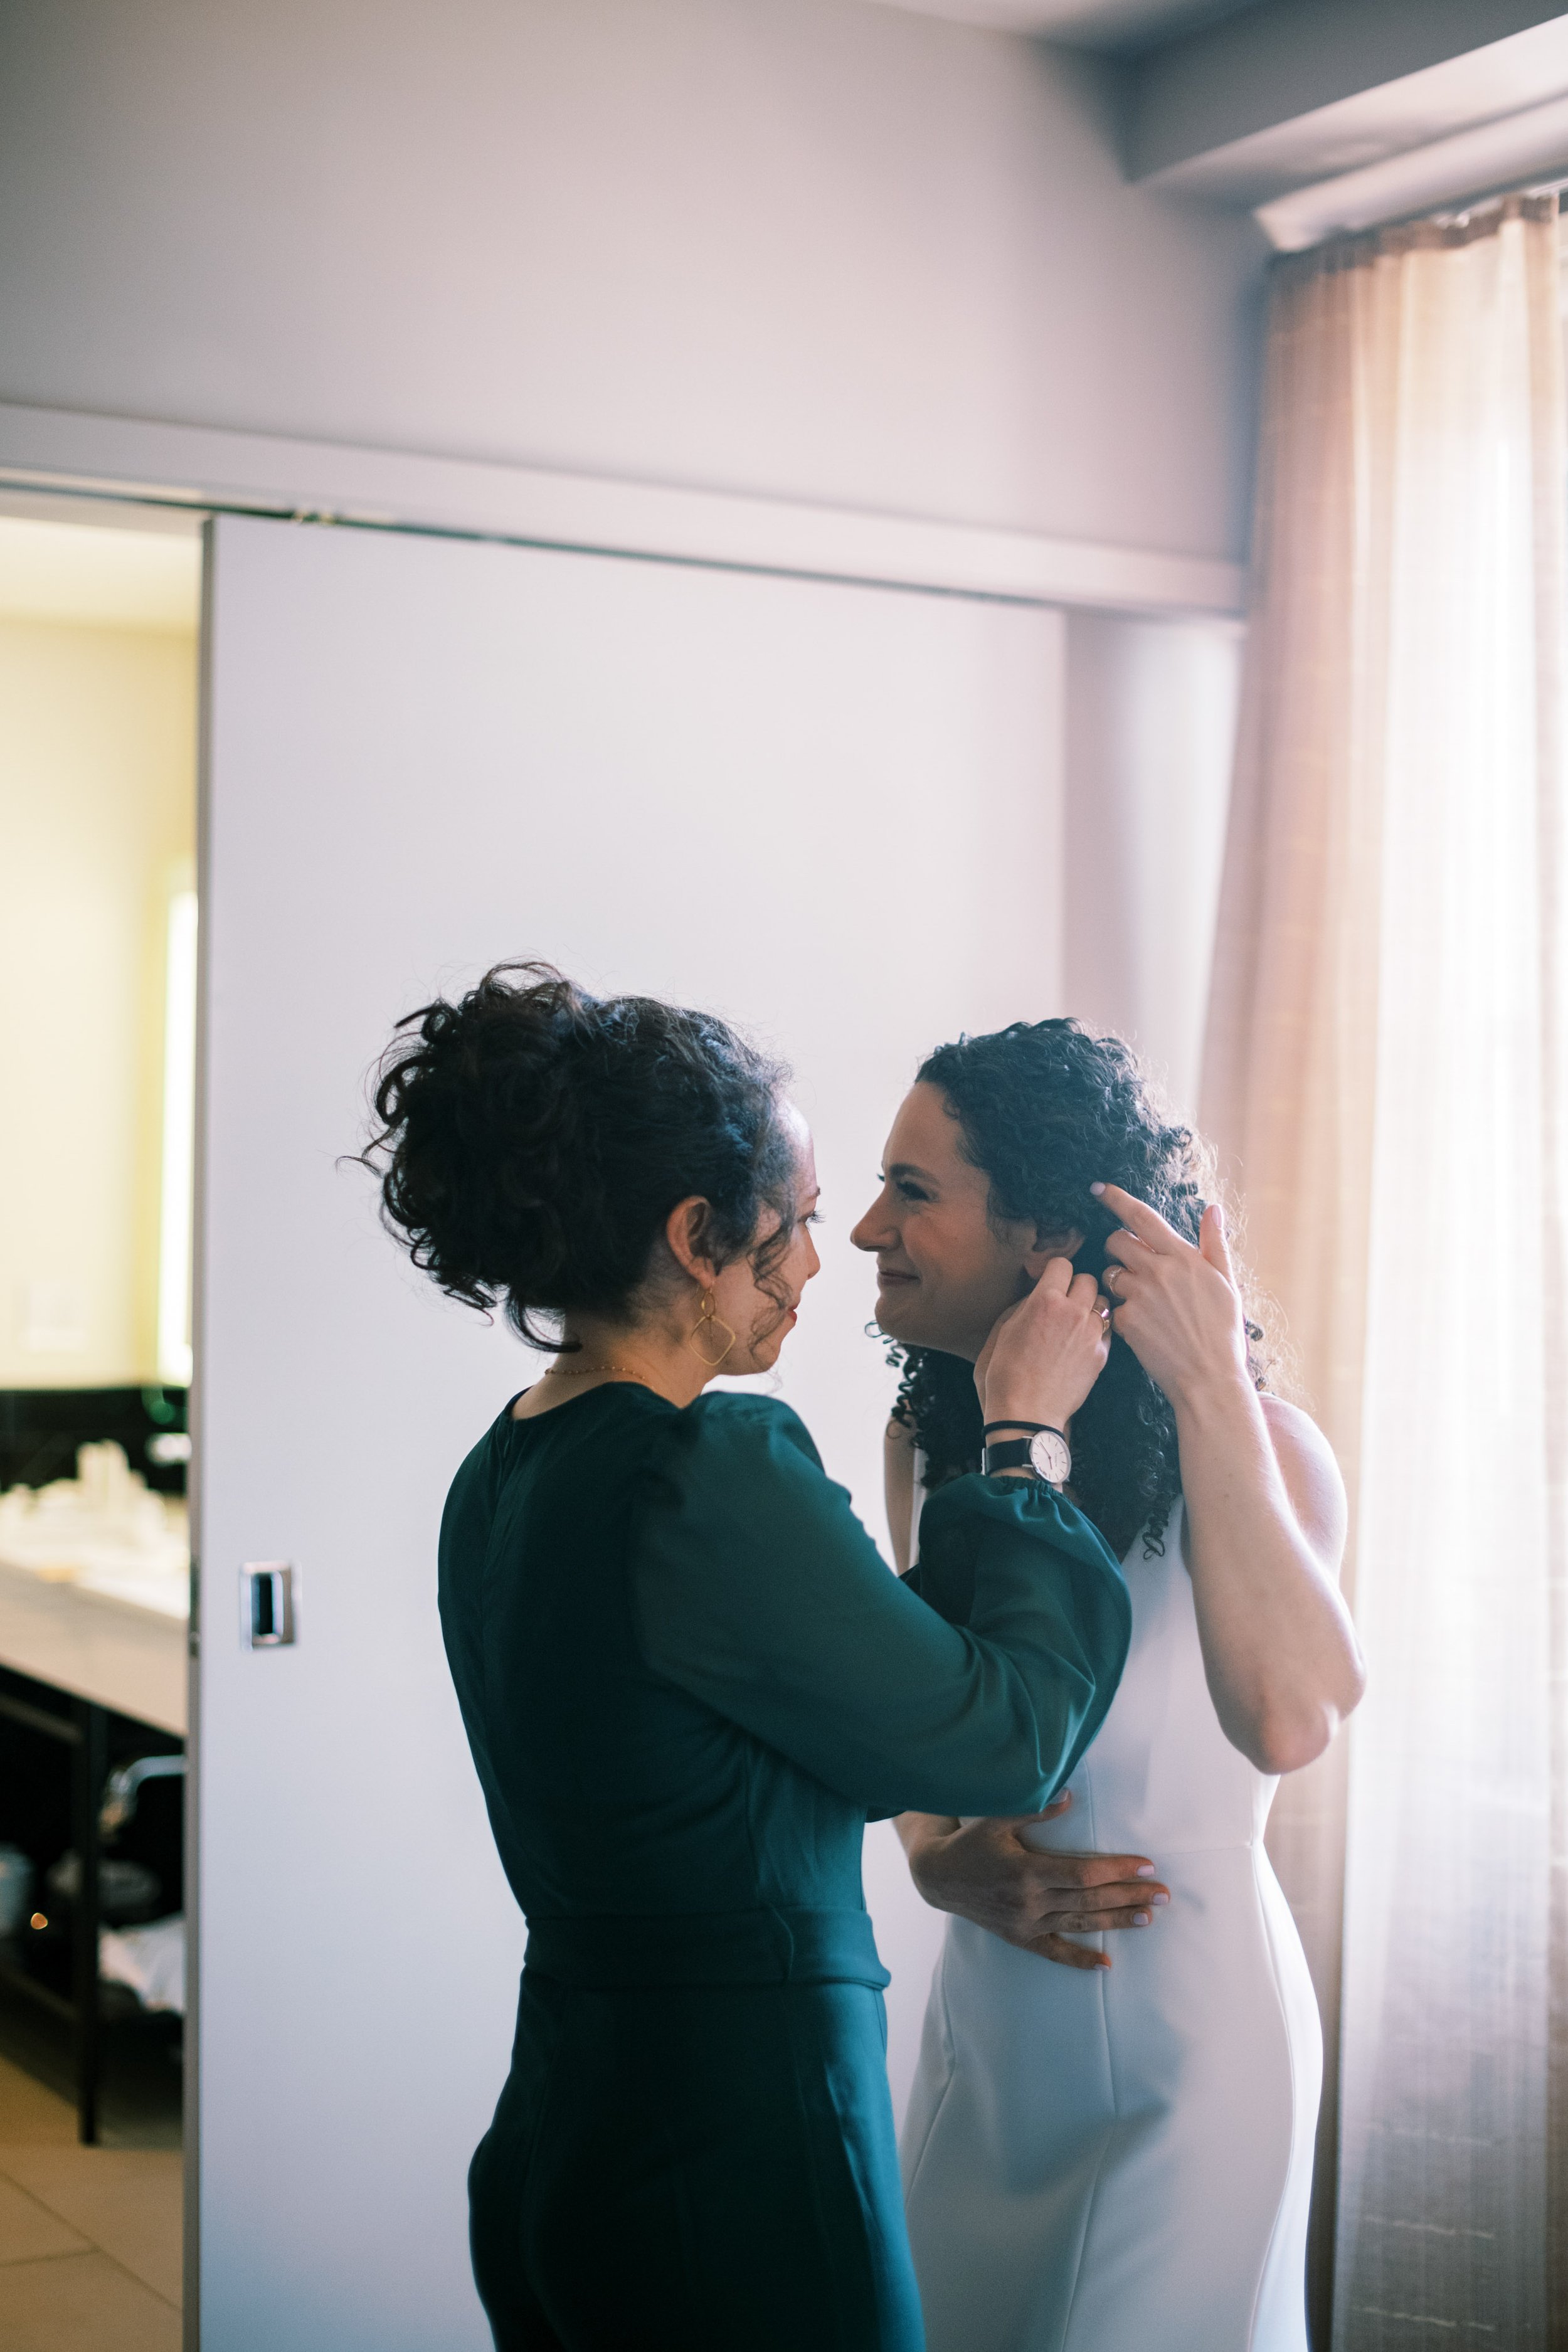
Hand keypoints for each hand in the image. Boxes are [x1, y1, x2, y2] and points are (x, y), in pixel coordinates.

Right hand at [903, 1796, 1168, 1971]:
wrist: (939, 1877)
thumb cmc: (971, 1843)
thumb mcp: (997, 1819)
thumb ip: (1035, 1810)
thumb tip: (1071, 1797)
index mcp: (1027, 1870)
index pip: (1083, 1873)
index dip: (1117, 1870)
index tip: (1146, 1865)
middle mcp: (1030, 1901)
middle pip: (1090, 1899)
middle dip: (1130, 1896)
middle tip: (1164, 1894)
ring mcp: (1026, 1923)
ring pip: (1080, 1923)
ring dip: (1117, 1921)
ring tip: (1149, 1918)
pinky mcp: (1021, 1938)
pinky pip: (1055, 1952)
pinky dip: (1080, 1960)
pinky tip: (1106, 1964)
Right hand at [975, 1257, 1111, 1433]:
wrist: (1027, 1414)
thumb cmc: (1004, 1374)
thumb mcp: (1002, 1331)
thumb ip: (1023, 1305)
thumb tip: (1036, 1293)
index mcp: (1044, 1301)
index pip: (1062, 1264)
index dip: (1053, 1271)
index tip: (1049, 1281)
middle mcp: (1073, 1311)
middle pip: (1088, 1279)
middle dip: (1075, 1286)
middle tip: (1063, 1301)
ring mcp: (1091, 1334)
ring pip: (1102, 1302)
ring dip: (1090, 1307)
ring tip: (1076, 1322)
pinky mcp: (1101, 1355)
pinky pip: (1106, 1329)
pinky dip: (1097, 1330)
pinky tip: (1082, 1342)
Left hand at [1095, 1184, 1248, 1411]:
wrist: (1209, 1378)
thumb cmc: (1223, 1332)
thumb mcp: (1227, 1284)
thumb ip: (1215, 1244)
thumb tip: (1213, 1209)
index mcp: (1184, 1258)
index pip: (1142, 1217)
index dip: (1117, 1200)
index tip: (1098, 1188)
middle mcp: (1158, 1271)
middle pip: (1117, 1241)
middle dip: (1118, 1246)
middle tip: (1131, 1262)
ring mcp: (1140, 1296)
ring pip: (1111, 1274)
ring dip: (1120, 1281)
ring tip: (1145, 1302)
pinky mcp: (1126, 1320)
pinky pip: (1113, 1306)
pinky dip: (1123, 1312)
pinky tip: (1144, 1327)